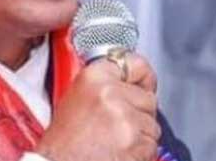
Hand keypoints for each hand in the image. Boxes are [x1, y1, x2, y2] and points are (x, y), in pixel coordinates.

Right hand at [34, 53, 159, 160]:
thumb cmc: (63, 144)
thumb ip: (103, 87)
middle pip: (148, 98)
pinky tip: (119, 154)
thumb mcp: (75, 100)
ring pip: (152, 125)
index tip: (144, 84)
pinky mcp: (134, 140)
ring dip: (140, 137)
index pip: (136, 64)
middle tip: (117, 128)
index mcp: (93, 77)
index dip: (142, 78)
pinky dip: (141, 154)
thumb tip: (130, 84)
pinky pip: (151, 145)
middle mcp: (110, 92)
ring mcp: (124, 116)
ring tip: (114, 143)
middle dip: (139, 114)